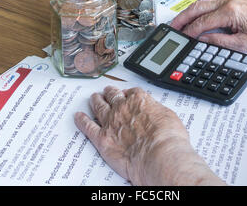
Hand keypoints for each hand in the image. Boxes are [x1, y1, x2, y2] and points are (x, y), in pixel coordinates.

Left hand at [75, 86, 223, 185]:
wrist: (159, 155)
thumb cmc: (167, 138)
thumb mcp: (168, 116)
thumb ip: (156, 111)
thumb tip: (155, 112)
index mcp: (139, 99)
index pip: (131, 92)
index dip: (127, 93)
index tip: (126, 94)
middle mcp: (123, 107)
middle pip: (113, 96)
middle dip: (110, 93)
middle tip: (107, 91)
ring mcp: (111, 122)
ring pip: (99, 107)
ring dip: (95, 101)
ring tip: (93, 98)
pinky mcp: (102, 138)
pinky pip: (88, 127)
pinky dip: (82, 121)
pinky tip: (78, 117)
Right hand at [171, 0, 246, 52]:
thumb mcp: (244, 43)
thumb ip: (220, 41)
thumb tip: (202, 41)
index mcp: (229, 12)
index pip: (202, 22)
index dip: (189, 32)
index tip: (181, 38)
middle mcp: (227, 3)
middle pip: (197, 8)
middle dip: (182, 18)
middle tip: (171, 28)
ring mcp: (229, 1)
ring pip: (202, 3)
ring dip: (188, 12)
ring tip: (178, 23)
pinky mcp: (232, 4)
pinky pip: (209, 4)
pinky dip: (197, 10)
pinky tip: (194, 17)